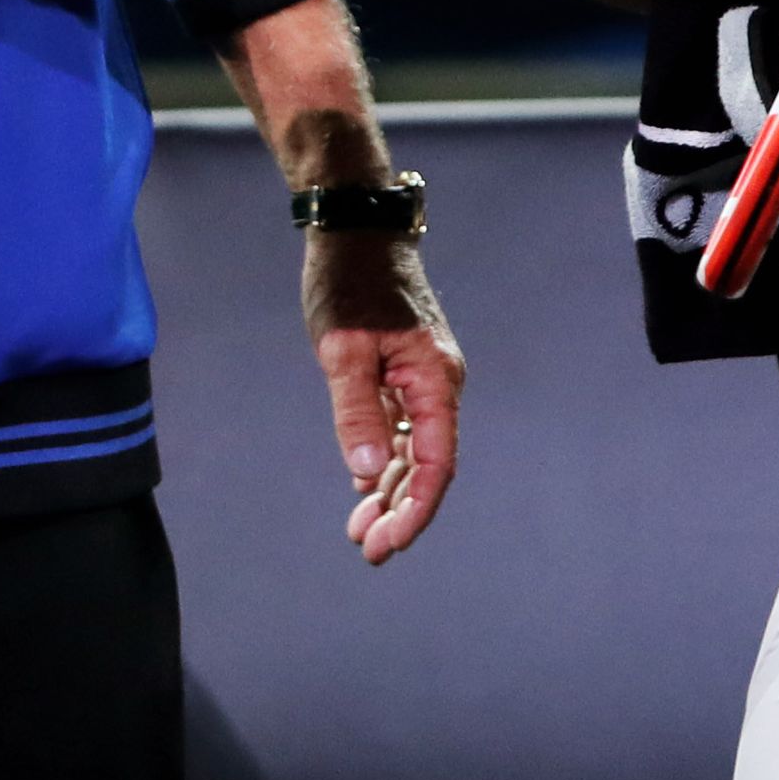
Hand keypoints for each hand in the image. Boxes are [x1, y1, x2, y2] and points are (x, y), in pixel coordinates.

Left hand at [303, 231, 462, 563]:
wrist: (355, 229)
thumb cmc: (349, 281)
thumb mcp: (342, 348)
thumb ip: (356, 411)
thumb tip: (368, 473)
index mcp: (434, 380)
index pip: (435, 464)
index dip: (415, 510)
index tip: (387, 543)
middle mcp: (437, 383)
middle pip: (427, 465)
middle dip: (399, 511)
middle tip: (366, 550)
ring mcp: (421, 378)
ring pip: (412, 450)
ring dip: (388, 492)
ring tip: (359, 533)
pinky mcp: (401, 371)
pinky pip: (399, 428)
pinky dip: (382, 460)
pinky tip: (363, 488)